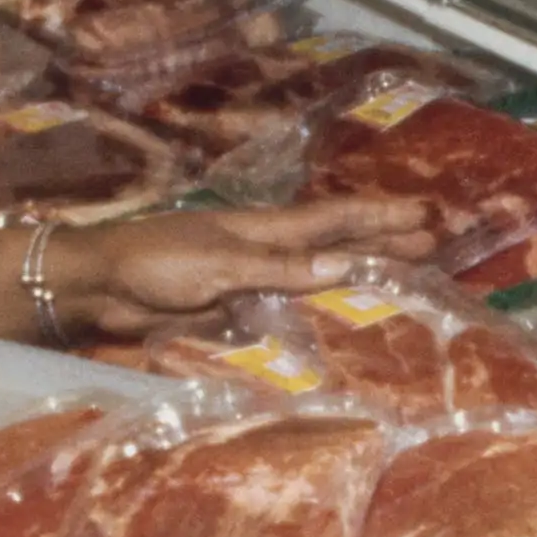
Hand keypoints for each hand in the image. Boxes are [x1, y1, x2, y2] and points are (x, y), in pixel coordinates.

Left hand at [0, 198, 436, 339]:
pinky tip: (343, 320)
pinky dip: (322, 310)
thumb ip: (283, 268)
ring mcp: (254, 279)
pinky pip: (292, 310)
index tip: (428, 216)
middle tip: (436, 243)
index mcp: (267, 229)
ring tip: (407, 277)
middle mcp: (268, 250)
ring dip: (362, 275)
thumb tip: (349, 264)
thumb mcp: (223, 263)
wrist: (101, 284)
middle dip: (386, 242)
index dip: (383, 218)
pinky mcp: (235, 310)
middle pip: (339, 243)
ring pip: (321, 275)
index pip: (338, 219)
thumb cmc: (156, 261)